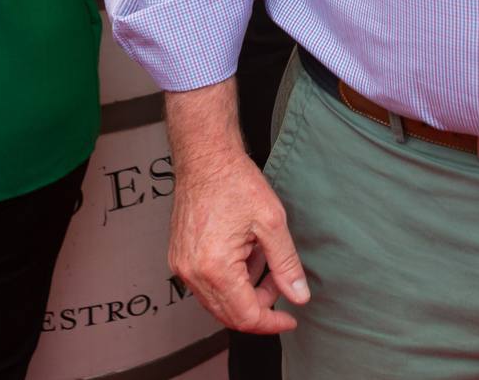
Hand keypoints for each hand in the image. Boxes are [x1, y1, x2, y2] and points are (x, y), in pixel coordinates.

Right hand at [168, 145, 308, 333]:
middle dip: (261, 306)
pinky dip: (230, 281)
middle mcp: (192, 273)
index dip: (272, 322)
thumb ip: (286, 265)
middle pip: (229, 315)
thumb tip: (299, 296)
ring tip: (265, 260)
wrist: (205, 157)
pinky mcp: (179, 258)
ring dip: (246, 292)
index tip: (291, 318)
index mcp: (215, 268)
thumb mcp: (272, 223)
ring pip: (217, 302)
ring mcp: (182, 267)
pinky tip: (247, 255)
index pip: (246, 316)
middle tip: (282, 285)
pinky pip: (206, 285)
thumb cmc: (235, 181)